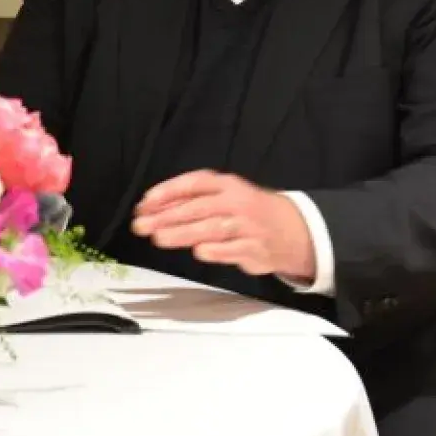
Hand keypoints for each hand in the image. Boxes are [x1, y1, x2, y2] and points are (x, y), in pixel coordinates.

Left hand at [129, 170, 315, 280]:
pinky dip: (215, 251)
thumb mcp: (224, 197)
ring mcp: (248, 226)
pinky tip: (198, 252)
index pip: (193, 183)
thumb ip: (191, 202)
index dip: (167, 192)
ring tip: (159, 239)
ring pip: (212, 228)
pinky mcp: (256, 249)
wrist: (293, 229)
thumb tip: (151, 209)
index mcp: (227, 184)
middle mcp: (237, 202)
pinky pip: (233, 249)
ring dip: (184, 233)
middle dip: (167, 217)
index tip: (144, 204)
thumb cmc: (247, 212)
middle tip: (142, 226)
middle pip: (198, 208)